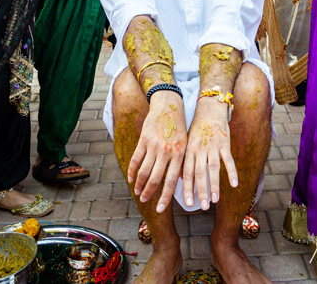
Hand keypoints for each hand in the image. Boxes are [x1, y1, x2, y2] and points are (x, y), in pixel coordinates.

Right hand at [128, 91, 187, 211]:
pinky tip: (131, 178)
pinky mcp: (144, 139)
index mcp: (179, 156)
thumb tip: (179, 184)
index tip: (158, 209)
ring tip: (137, 192)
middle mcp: (167, 152)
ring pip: (144, 171)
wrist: (169, 106)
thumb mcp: (185, 146)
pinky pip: (136, 159)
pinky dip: (132, 171)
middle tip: (144, 201)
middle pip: (155, 179)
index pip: (171, 182)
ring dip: (140, 184)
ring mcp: (154, 146)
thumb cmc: (179, 128)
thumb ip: (180, 164)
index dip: (164, 198)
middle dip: (149, 193)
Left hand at [182, 99, 237, 209]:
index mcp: (188, 150)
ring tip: (215, 200)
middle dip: (201, 191)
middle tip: (202, 207)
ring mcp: (212, 147)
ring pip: (213, 169)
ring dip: (214, 185)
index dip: (187, 189)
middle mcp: (199, 149)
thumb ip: (185, 160)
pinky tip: (234, 184)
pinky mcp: (224, 143)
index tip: (188, 203)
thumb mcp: (187, 142)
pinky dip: (232, 172)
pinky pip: (228, 160)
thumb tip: (181, 180)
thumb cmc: (196, 128)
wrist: (209, 108)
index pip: (186, 173)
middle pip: (199, 173)